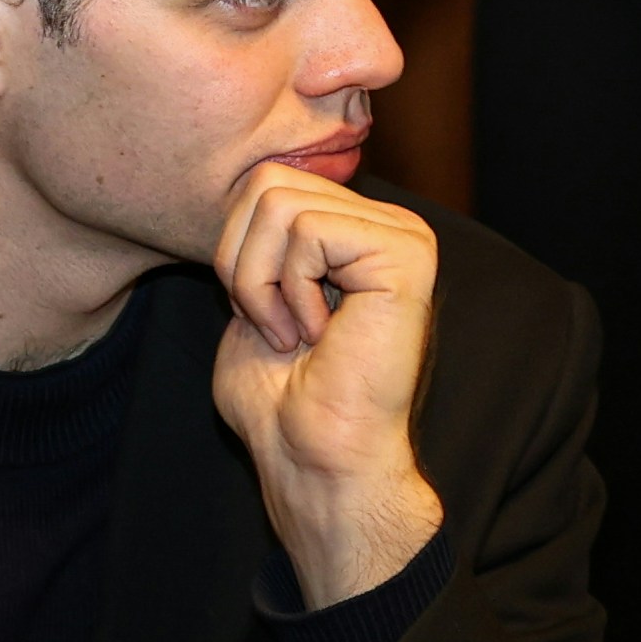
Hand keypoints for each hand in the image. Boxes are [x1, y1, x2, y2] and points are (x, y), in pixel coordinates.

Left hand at [206, 161, 447, 609]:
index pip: (264, 182)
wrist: (315, 459)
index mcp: (357, 232)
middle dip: (240, 261)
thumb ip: (254, 241)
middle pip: (266, 182)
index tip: (261, 318)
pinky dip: (290, 289)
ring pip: (279, 202)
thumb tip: (244, 189)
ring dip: (261, 281)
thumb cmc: (283, 404)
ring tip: (294, 334)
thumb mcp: (251, 301)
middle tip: (273, 326)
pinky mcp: (406, 256)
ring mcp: (404, 237)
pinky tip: (319, 335)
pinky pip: (308, 232)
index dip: (235, 251)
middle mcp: (389, 226)